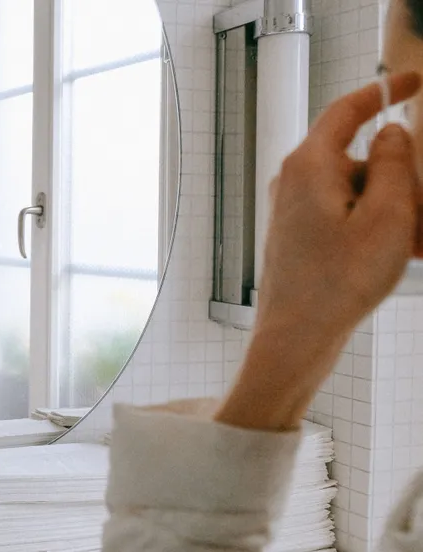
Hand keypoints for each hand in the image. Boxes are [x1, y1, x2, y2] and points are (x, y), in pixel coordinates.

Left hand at [216, 71, 421, 430]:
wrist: (296, 336)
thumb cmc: (336, 283)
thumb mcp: (387, 215)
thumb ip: (394, 162)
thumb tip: (390, 132)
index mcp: (309, 165)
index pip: (347, 110)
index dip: (383, 90)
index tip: (411, 79)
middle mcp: (295, 180)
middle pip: (361, 159)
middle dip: (400, 184)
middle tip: (417, 220)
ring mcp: (294, 208)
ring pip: (359, 193)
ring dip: (393, 213)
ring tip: (409, 248)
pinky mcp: (298, 232)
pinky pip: (346, 217)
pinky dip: (374, 229)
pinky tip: (396, 257)